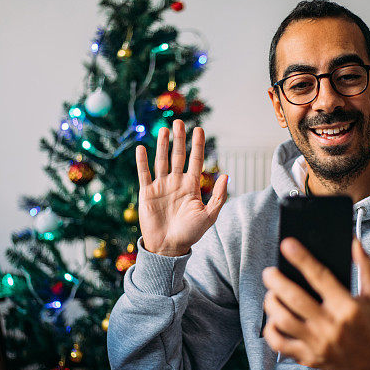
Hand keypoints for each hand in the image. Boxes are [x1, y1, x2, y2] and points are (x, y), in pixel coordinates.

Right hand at [135, 119, 227, 256]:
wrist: (168, 247)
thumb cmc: (190, 234)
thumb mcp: (209, 216)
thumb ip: (218, 196)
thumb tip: (226, 175)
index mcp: (191, 186)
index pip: (195, 160)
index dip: (197, 145)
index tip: (199, 129)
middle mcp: (176, 182)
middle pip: (178, 156)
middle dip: (179, 139)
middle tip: (179, 122)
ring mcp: (161, 186)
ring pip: (162, 160)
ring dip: (162, 145)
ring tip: (164, 130)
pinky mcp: (147, 193)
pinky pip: (144, 173)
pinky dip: (142, 161)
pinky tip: (142, 148)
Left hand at [262, 238, 369, 369]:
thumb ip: (365, 267)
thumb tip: (353, 242)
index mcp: (347, 307)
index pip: (321, 277)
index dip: (302, 259)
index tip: (287, 244)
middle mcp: (331, 325)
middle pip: (295, 299)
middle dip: (276, 282)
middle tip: (269, 272)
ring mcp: (317, 343)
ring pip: (283, 320)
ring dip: (271, 303)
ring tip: (271, 294)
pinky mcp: (308, 357)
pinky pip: (279, 344)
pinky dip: (270, 329)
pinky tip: (272, 319)